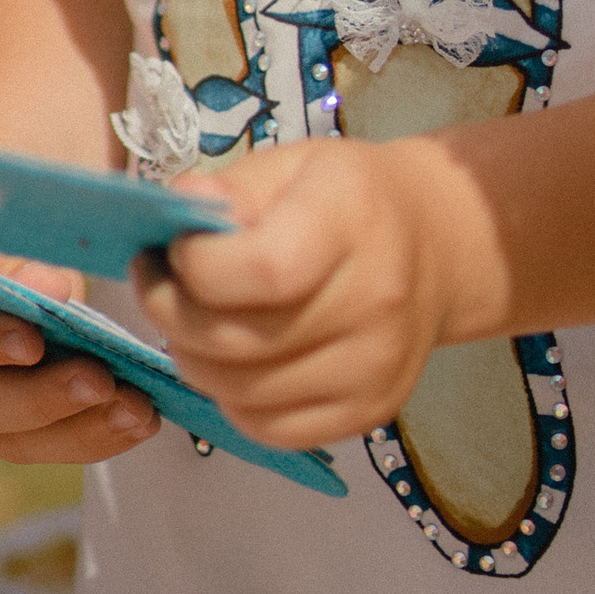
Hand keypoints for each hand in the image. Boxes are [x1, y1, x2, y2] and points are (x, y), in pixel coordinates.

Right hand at [0, 200, 158, 467]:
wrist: (35, 196)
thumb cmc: (20, 174)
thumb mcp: (20, 186)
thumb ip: (24, 237)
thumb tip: (47, 294)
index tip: (33, 339)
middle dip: (39, 396)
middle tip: (101, 379)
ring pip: (7, 433)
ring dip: (75, 428)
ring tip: (136, 408)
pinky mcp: (7, 414)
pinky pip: (42, 440)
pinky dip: (92, 435)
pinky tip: (140, 419)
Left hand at [133, 134, 477, 451]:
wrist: (436, 246)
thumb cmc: (350, 198)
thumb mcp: (292, 164)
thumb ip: (229, 189)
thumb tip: (175, 214)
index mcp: (353, 222)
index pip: (262, 270)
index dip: (196, 268)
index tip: (170, 251)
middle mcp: (373, 302)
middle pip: (239, 341)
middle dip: (172, 315)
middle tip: (157, 285)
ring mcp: (375, 369)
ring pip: (242, 393)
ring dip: (195, 358)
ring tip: (193, 318)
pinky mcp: (368, 414)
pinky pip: (269, 429)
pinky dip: (230, 398)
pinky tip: (231, 357)